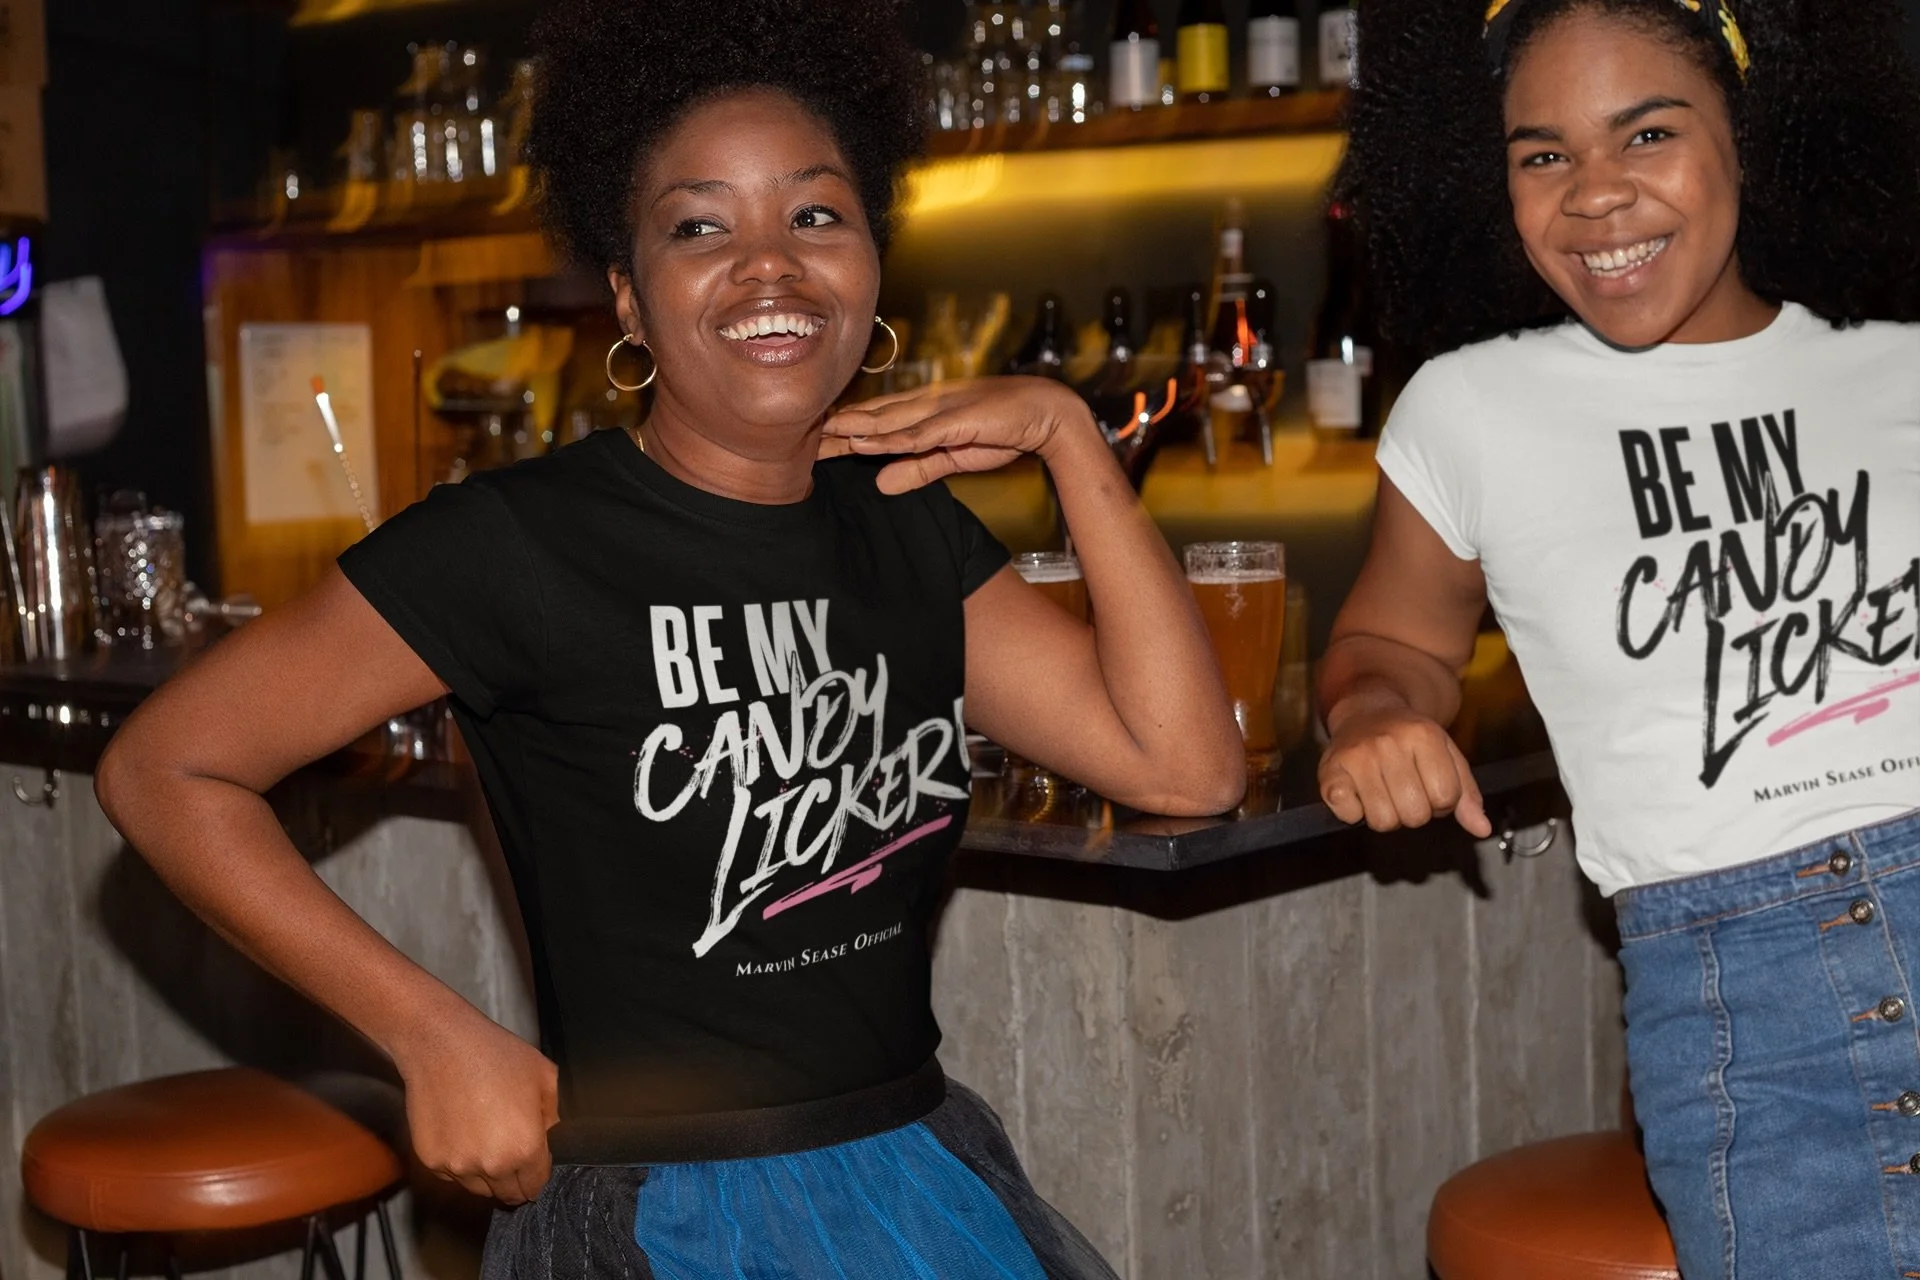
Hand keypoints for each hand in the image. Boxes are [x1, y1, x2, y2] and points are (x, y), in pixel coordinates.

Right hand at [394, 1007, 558, 1203]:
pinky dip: (459, 1163)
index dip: (538, 1175)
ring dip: (486, 1174)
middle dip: (515, 1178)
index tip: (534, 1162)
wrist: (442, 1045)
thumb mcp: (545, 1078)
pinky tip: (462, 1132)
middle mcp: (491, 1166)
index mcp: (525, 1149)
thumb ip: (553, 1117)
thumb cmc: (495, 1056)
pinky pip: (452, 1175)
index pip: (536, 1187)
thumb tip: (549, 1138)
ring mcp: (458, 1166)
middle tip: (510, 1150)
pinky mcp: (431, 1161)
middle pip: (508, 1194)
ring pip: (479, 1188)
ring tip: (485, 1136)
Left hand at [822, 376, 1094, 493]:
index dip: (841, 430)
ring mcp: (939, 409)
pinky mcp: (957, 419)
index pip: (873, 421)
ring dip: (853, 427)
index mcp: (922, 411)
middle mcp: (924, 404)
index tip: (808, 440)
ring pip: (887, 421)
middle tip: (797, 435)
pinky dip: (892, 436)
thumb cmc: (1001, 431)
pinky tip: (867, 440)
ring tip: (820, 434)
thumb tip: (881, 484)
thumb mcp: (951, 457)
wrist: (1044, 414)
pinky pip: (919, 431)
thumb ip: (917, 469)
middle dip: (834, 428)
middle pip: (870, 418)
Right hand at [1319, 704, 1491, 837]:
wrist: (1366, 711)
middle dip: (1414, 811)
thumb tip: (1481, 829)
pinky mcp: (1330, 771)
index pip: (1445, 798)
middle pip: (1415, 814)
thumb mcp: (1446, 754)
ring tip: (1384, 793)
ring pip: (1383, 821)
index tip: (1429, 787)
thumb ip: (1466, 793)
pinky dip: (1353, 813)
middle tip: (1405, 791)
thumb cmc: (1408, 738)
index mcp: (1423, 735)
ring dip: (1386, 815)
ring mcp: (1356, 756)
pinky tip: (1358, 794)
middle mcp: (1388, 743)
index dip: (1441, 802)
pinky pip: (1349, 815)